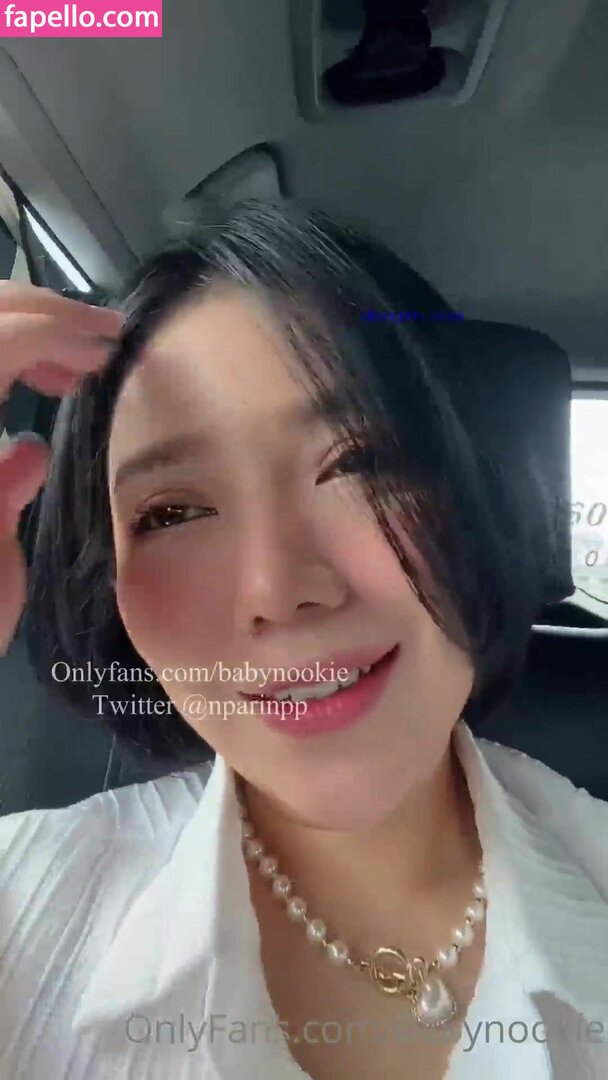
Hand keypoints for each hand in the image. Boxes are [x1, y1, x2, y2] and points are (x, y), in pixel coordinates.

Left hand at [0, 282, 123, 653]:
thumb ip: (2, 492)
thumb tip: (25, 448)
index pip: (0, 339)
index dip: (58, 328)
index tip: (109, 349)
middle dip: (39, 314)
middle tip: (97, 342)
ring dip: (16, 334)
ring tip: (66, 370)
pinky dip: (0, 371)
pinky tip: (24, 402)